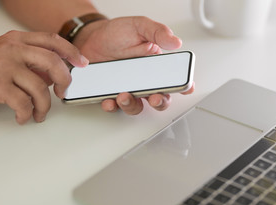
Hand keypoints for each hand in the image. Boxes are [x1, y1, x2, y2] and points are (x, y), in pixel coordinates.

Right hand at [0, 31, 87, 123]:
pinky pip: (24, 103)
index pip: (52, 40)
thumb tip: (52, 75)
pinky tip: (23, 117)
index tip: (81, 63)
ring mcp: (5, 67)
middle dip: (65, 80)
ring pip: (40, 88)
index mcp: (16, 40)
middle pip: (52, 61)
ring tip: (39, 113)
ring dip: (44, 106)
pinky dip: (27, 114)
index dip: (70, 52)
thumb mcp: (4, 55)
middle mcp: (12, 50)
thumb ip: (28, 61)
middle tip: (63, 93)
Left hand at [73, 16, 193, 114]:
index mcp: (155, 66)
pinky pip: (114, 106)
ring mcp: (128, 89)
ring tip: (124, 95)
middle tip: (154, 97)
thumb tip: (175, 41)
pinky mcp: (111, 94)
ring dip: (132, 106)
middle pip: (159, 99)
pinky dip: (112, 106)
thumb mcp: (139, 26)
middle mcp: (144, 81)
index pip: (175, 80)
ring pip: (137, 106)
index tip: (185, 89)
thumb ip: (158, 32)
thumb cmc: (117, 33)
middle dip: (159, 102)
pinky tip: (109, 100)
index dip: (183, 87)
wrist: (90, 38)